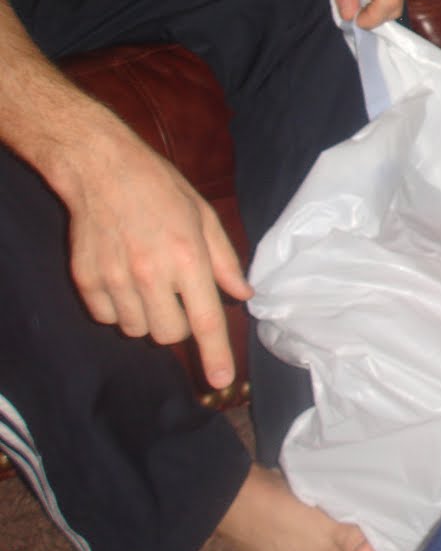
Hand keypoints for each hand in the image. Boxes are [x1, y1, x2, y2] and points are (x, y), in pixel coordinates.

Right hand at [58, 116, 250, 389]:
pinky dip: (118, 308)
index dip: (215, 354)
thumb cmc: (161, 189)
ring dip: (148, 316)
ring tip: (147, 280)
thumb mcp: (205, 217)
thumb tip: (243, 295)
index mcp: (187, 258)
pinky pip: (107, 318)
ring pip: (137, 330)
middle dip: (178, 324)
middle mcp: (150, 274)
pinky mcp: (86, 281)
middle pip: (169, 334)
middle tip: (177, 293)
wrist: (102, 170)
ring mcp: (114, 279)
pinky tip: (122, 278)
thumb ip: (224, 261)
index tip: (221, 381)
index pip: (205, 320)